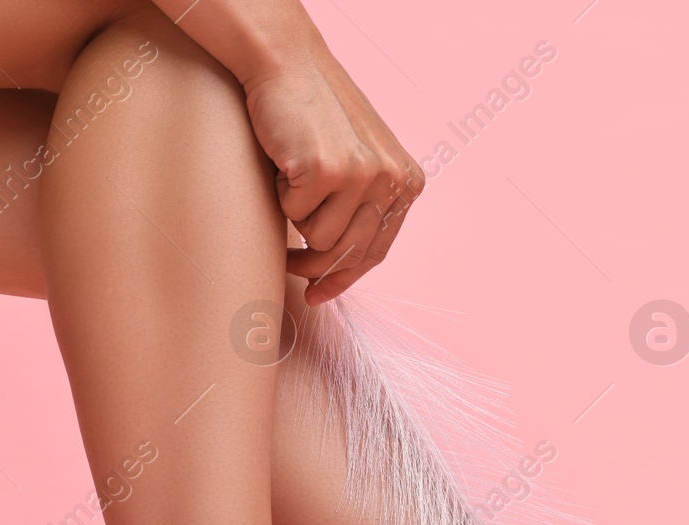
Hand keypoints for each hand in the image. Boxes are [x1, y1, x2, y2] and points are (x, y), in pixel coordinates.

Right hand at [243, 43, 422, 304]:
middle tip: (292, 265)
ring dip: (297, 218)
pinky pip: (294, 215)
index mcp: (406, 182)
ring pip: (318, 239)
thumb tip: (344, 265)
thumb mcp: (359, 160)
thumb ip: (365, 204)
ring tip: (294, 181)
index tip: (320, 295)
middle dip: (315, 266)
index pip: (377, 251)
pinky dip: (282, 195)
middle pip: (348, 254)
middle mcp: (392, 181)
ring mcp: (362, 177)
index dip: (345, 278)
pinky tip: (287, 163)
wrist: (288, 65)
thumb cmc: (315, 114)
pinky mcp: (327, 172)